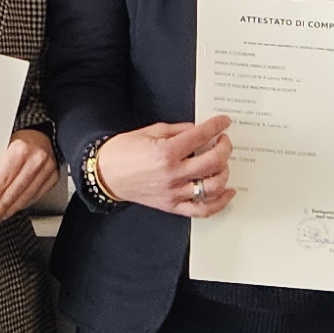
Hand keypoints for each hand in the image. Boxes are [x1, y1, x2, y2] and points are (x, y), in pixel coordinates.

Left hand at [0, 132, 61, 222]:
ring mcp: (47, 168)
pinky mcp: (53, 176)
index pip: (4, 178)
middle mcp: (36, 158)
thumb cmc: (20, 140)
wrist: (41, 135)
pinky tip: (16, 206)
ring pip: (28, 195)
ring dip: (13, 207)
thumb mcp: (3, 145)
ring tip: (2, 214)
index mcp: (20, 148)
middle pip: (16, 189)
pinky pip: (38, 195)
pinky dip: (25, 202)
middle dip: (2, 204)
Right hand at [92, 117, 231, 217]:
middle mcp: (173, 174)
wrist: (105, 174)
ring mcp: (174, 193)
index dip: (217, 126)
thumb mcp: (150, 131)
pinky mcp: (173, 206)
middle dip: (225, 147)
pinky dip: (220, 203)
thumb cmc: (123, 152)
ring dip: (224, 172)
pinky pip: (203, 210)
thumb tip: (199, 130)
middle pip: (213, 161)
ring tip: (223, 163)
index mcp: (167, 152)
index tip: (223, 122)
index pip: (201, 136)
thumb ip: (178, 130)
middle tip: (223, 141)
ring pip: (213, 187)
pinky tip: (227, 192)